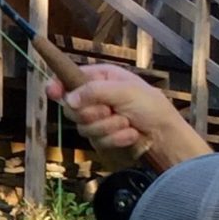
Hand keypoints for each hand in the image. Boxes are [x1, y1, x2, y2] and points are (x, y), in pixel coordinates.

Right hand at [50, 65, 208, 171]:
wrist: (166, 135)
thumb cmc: (150, 106)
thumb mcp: (124, 91)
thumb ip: (94, 92)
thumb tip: (68, 98)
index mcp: (101, 78)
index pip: (71, 79)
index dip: (59, 85)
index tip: (52, 92)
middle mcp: (96, 97)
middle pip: (73, 108)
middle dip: (93, 113)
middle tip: (111, 111)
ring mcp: (98, 120)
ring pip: (84, 127)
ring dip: (109, 127)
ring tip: (127, 123)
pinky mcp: (102, 139)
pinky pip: (97, 141)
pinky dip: (116, 138)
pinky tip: (131, 134)